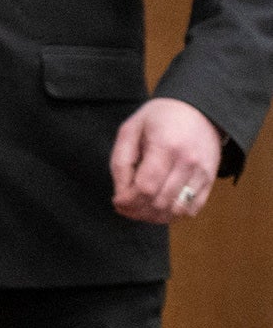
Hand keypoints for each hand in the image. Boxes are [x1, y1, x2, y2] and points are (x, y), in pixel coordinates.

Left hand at [111, 97, 222, 223]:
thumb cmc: (159, 118)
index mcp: (165, 146)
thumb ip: (121, 162)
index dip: (128, 200)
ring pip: (177, 210)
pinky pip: (192, 209)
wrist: (198, 110)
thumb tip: (120, 194)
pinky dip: (174, 215)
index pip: (146, 186)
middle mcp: (187, 162)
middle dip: (138, 211)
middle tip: (124, 208)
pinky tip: (159, 208)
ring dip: (155, 217)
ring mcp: (202, 173)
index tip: (117, 201)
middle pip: (160, 202)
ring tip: (139, 210)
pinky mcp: (210, 181)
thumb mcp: (131, 130)